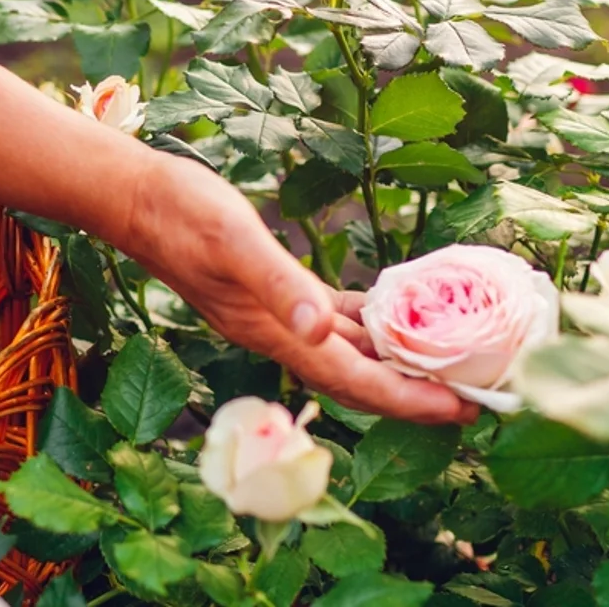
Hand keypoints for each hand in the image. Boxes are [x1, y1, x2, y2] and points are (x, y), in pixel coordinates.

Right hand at [121, 154, 478, 425]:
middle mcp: (278, 333)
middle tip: (474, 401)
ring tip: (447, 369)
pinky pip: (330, 321)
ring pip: (347, 354)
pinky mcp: (271, 293)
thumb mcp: (232, 240)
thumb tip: (320, 326)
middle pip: (357, 379)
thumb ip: (276, 284)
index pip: (354, 380)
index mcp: (274, 330)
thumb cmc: (181, 214)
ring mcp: (274, 316)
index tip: (461, 409)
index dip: (408, 399)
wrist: (134, 199)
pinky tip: (391, 316)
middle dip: (413, 394)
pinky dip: (363, 326)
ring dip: (393, 365)